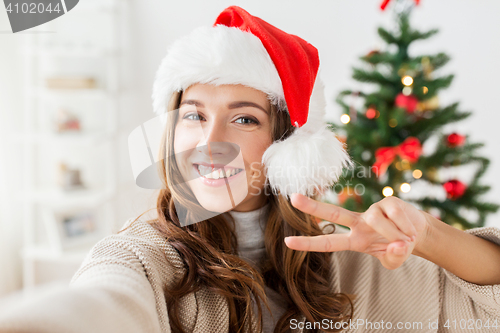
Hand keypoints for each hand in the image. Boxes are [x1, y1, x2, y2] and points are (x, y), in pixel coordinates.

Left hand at [284, 193, 431, 269]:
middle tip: (292, 198)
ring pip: (377, 221)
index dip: (308, 243)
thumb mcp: (394, 260)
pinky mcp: (387, 201)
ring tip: (405, 240)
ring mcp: (372, 211)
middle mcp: (358, 223)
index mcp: (354, 241)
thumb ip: (394, 258)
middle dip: (313, 206)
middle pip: (333, 213)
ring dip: (395, 234)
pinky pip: (395, 215)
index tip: (287, 242)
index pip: (328, 243)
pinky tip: (410, 231)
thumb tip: (397, 245)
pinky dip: (406, 228)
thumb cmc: (399, 247)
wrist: (418, 233)